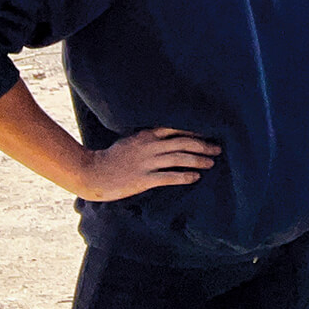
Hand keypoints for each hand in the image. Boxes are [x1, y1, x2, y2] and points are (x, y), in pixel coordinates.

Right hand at [79, 127, 219, 201]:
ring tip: (211, 163)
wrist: (91, 173)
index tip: (210, 134)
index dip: (196, 132)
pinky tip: (195, 177)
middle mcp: (149, 146)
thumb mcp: (132, 141)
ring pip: (179, 159)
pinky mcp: (143, 179)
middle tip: (218, 149)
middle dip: (203, 146)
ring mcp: (146, 163)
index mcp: (147, 135)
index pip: (177, 129)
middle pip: (183, 143)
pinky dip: (184, 176)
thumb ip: (150, 138)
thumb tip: (170, 137)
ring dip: (198, 161)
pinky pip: (169, 177)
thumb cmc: (112, 157)